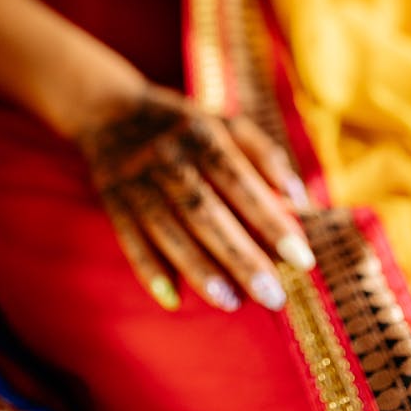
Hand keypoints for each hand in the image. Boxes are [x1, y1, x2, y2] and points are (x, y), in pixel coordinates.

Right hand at [77, 84, 314, 312]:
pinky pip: (130, 239)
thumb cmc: (183, 124)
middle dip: (240, 256)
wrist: (108, 108)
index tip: (302, 259)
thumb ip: (265, 156)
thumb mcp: (225, 123)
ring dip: (198, 268)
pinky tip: (172, 299)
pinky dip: (149, 269)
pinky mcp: (113, 200)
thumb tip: (301, 200)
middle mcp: (168, 157)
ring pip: (168, 229)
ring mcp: (137, 180)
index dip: (271, 220)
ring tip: (231, 302)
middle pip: (206, 212)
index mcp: (202, 135)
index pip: (240, 182)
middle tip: (273, 297)